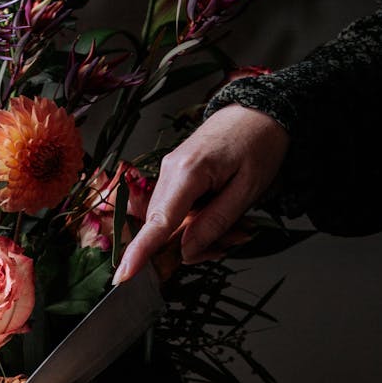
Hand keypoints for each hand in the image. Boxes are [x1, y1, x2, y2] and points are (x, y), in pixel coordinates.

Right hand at [113, 104, 289, 282]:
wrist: (259, 108)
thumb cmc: (259, 142)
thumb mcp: (247, 190)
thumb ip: (215, 223)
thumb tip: (187, 251)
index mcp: (188, 172)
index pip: (159, 222)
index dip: (140, 252)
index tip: (122, 275)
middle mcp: (169, 170)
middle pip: (166, 228)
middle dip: (195, 244)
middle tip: (236, 239)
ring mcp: (169, 170)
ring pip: (172, 221)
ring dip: (200, 232)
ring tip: (237, 225)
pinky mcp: (174, 173)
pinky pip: (177, 209)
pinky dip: (197, 219)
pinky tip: (221, 212)